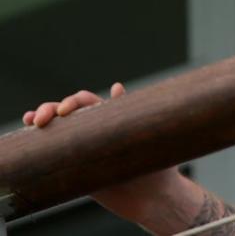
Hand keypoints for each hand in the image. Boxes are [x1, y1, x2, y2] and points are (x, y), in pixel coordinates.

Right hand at [22, 83, 182, 222]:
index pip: (87, 101)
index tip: (64, 111)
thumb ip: (130, 114)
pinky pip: (56, 150)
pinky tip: (29, 132)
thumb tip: (117, 87)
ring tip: (33, 120)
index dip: (73, 102)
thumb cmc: (155, 163)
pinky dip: (40, 139)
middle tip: (41, 119)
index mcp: (112, 116)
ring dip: (42, 118)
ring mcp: (82, 145)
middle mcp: (95, 128)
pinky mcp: (73, 165)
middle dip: (51, 109)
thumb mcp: (146, 137)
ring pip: (58, 127)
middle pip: (68, 111)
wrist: (152, 196)